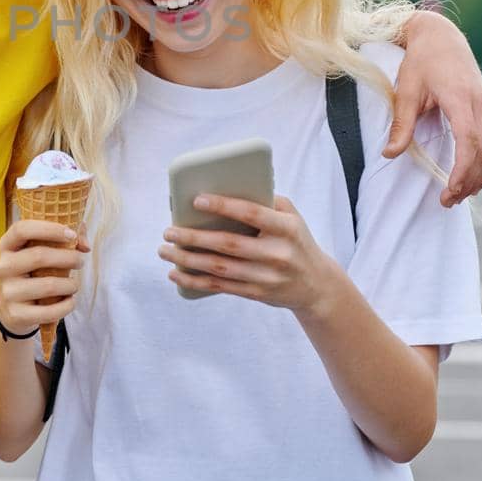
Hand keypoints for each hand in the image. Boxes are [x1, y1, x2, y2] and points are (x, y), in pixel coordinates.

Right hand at [0, 220, 89, 336]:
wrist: (11, 308)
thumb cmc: (32, 272)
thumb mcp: (40, 250)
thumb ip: (66, 238)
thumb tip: (85, 246)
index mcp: (7, 245)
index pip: (22, 230)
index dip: (49, 229)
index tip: (71, 235)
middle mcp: (3, 266)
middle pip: (39, 256)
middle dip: (69, 258)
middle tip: (80, 261)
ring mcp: (8, 292)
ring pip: (48, 285)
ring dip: (71, 284)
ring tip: (74, 284)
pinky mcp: (16, 314)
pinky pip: (50, 311)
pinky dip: (67, 305)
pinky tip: (70, 301)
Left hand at [159, 194, 339, 310]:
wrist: (317, 285)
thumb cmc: (296, 241)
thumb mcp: (292, 217)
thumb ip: (266, 200)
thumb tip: (227, 186)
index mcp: (286, 228)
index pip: (251, 213)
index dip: (223, 206)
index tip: (196, 200)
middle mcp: (276, 253)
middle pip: (227, 244)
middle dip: (193, 237)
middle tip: (168, 231)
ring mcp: (266, 277)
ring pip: (219, 268)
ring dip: (187, 260)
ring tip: (164, 250)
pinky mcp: (256, 294)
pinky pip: (220, 287)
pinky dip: (194, 281)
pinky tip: (175, 274)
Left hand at [389, 10, 481, 205]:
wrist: (441, 36)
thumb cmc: (421, 62)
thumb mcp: (406, 91)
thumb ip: (401, 124)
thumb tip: (389, 154)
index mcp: (461, 99)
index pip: (470, 143)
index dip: (463, 171)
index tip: (449, 191)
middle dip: (470, 181)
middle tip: (448, 201)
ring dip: (481, 176)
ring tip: (459, 195)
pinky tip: (472, 177)